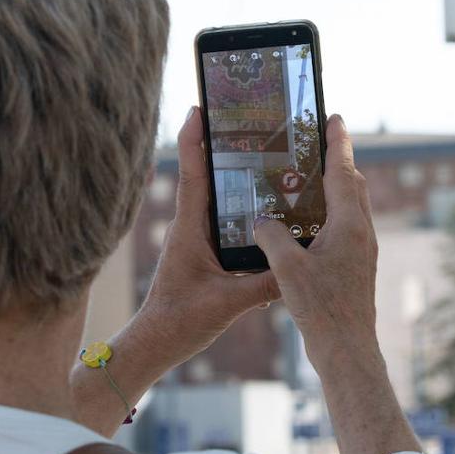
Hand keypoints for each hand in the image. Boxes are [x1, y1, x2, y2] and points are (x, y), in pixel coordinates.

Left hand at [135, 106, 280, 364]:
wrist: (156, 346)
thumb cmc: (179, 321)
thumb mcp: (227, 303)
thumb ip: (263, 285)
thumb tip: (298, 268)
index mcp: (190, 229)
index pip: (193, 174)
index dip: (196, 139)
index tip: (201, 107)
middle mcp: (193, 228)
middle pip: (209, 177)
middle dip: (225, 148)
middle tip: (248, 121)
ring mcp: (199, 241)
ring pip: (221, 200)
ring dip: (238, 179)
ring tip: (267, 158)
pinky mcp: (207, 257)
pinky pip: (229, 225)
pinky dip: (246, 212)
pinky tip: (269, 213)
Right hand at [252, 114, 379, 374]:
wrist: (348, 352)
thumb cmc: (322, 311)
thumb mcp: (288, 270)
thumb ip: (272, 237)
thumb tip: (261, 220)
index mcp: (349, 226)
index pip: (343, 172)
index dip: (337, 142)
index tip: (334, 117)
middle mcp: (361, 233)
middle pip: (352, 185)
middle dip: (337, 161)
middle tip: (319, 141)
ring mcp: (361, 251)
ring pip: (351, 207)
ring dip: (335, 187)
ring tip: (311, 176)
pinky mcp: (356, 268)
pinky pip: (345, 227)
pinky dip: (330, 212)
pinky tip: (308, 223)